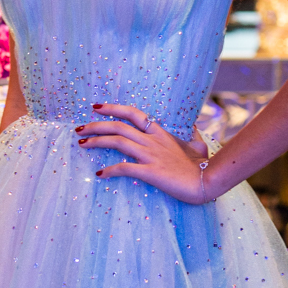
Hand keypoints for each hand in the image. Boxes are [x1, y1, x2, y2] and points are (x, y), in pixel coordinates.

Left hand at [75, 103, 220, 203]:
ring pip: (117, 141)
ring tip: (82, 144)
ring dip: (96, 142)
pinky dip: (110, 170)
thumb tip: (193, 126)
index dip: (113, 108)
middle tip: (79, 128)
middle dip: (95, 125)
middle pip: (118, 126)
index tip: (96, 107)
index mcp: (160, 132)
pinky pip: (125, 168)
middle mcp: (152, 140)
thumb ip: (191, 134)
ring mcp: (150, 155)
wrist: (208, 180)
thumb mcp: (198, 143)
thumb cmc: (203, 164)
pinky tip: (100, 174)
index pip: (133, 113)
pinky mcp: (150, 172)